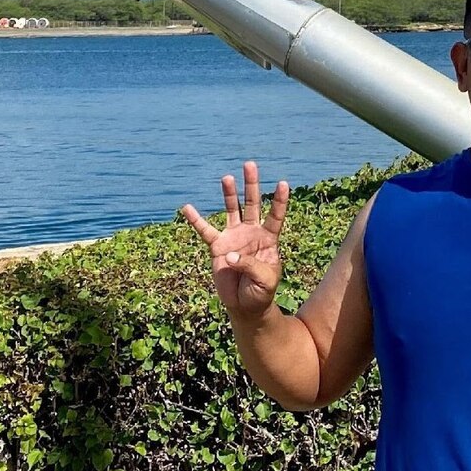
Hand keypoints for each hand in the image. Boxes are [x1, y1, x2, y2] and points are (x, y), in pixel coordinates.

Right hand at [181, 161, 288, 325]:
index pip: (275, 215)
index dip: (279, 200)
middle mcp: (251, 232)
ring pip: (232, 210)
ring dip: (229, 194)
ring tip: (227, 177)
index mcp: (268, 238)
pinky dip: (196, 220)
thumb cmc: (261, 291)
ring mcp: (234, 237)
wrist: (245, 305)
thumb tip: (229, 255)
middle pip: (252, 204)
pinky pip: (205, 230)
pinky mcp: (217, 247)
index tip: (282, 183)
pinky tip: (187, 207)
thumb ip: (250, 265)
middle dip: (252, 185)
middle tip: (250, 164)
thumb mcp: (264, 280)